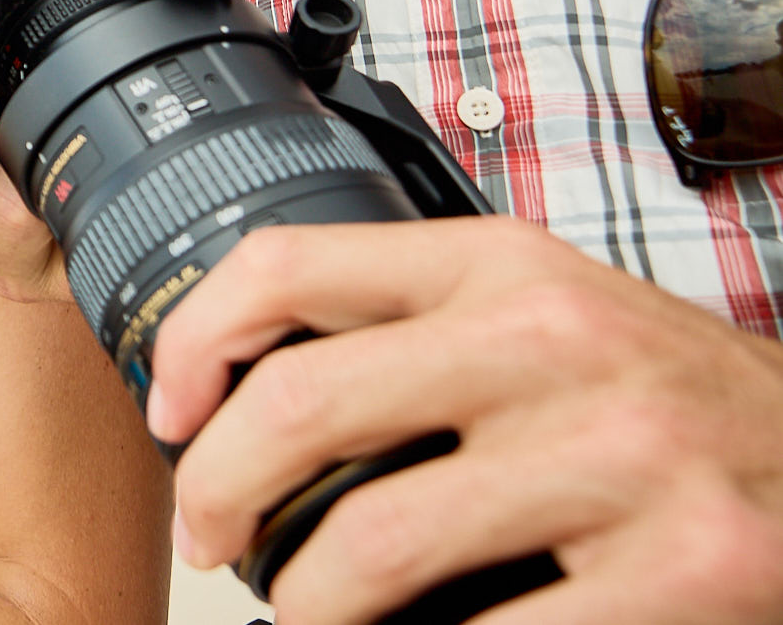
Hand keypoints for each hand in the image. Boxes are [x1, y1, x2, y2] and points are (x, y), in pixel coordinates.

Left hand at [152, 215, 782, 623]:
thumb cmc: (669, 400)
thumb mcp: (547, 312)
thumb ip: (415, 323)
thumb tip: (233, 376)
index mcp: (502, 264)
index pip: (287, 263)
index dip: (192, 342)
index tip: (168, 415)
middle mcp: (555, 342)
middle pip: (301, 407)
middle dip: (215, 491)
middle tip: (209, 538)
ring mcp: (622, 459)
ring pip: (372, 549)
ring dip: (304, 607)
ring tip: (302, 616)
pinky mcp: (684, 570)